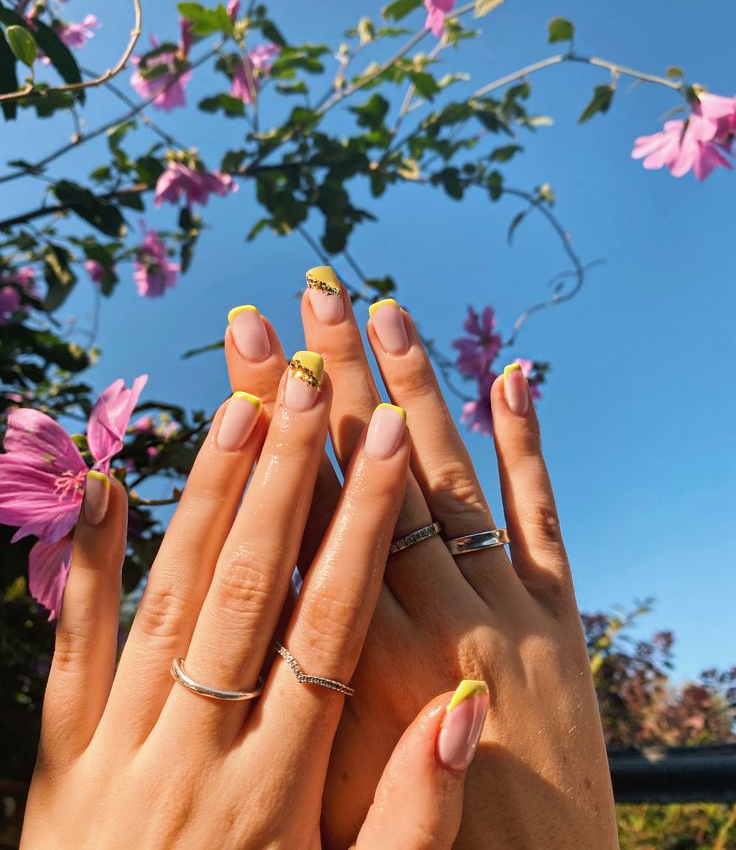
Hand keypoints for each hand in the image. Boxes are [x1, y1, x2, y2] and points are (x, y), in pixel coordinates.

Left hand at [22, 358, 484, 848]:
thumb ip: (410, 818)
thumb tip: (466, 714)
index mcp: (277, 788)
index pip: (332, 625)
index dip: (364, 526)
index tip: (388, 441)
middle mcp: (199, 750)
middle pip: (253, 587)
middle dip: (291, 479)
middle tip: (315, 382)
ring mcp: (120, 748)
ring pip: (172, 598)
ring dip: (208, 495)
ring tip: (241, 406)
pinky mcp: (61, 757)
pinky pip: (73, 646)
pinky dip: (89, 562)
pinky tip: (105, 484)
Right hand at [225, 271, 618, 849]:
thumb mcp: (324, 786)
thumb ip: (288, 686)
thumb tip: (236, 598)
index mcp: (359, 662)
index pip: (304, 515)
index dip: (279, 428)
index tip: (255, 352)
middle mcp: (433, 618)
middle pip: (370, 476)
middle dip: (338, 380)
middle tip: (308, 295)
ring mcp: (503, 608)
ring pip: (449, 478)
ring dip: (416, 390)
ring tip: (386, 309)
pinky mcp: (558, 617)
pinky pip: (538, 514)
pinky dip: (526, 442)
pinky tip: (509, 373)